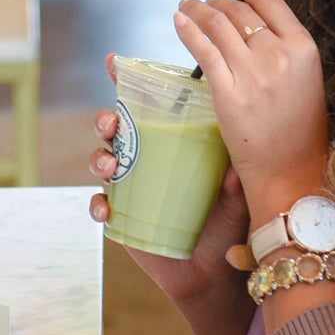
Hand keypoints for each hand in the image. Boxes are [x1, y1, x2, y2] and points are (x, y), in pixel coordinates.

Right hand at [87, 56, 250, 307]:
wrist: (212, 272)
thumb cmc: (224, 223)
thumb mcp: (234, 196)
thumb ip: (235, 180)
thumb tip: (236, 168)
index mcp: (171, 141)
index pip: (146, 105)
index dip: (125, 81)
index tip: (113, 63)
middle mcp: (146, 159)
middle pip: (115, 129)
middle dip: (105, 120)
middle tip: (111, 124)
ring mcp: (130, 187)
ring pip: (101, 161)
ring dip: (98, 158)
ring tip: (109, 166)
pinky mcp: (120, 217)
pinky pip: (99, 205)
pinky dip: (98, 204)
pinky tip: (106, 208)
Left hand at [173, 0, 329, 224]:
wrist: (292, 172)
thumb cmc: (299, 130)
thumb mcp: (305, 80)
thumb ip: (283, 49)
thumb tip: (252, 21)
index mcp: (303, 48)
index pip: (269, 0)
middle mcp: (279, 55)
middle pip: (239, 11)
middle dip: (217, 1)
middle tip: (203, 2)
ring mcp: (252, 74)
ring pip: (218, 24)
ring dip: (197, 8)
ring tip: (186, 6)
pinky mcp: (228, 93)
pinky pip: (202, 50)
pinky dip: (187, 29)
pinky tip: (179, 21)